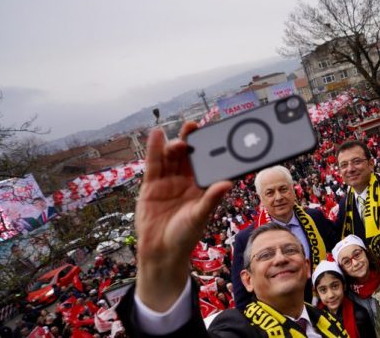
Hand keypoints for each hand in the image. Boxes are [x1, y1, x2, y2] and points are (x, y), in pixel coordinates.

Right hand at [134, 122, 231, 311]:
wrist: (160, 252)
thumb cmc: (185, 236)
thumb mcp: (200, 217)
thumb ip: (211, 199)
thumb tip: (227, 184)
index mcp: (201, 187)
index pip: (207, 164)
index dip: (210, 150)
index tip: (216, 136)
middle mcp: (185, 181)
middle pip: (188, 156)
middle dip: (192, 141)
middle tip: (196, 128)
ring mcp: (168, 182)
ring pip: (171, 158)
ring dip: (175, 145)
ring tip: (180, 138)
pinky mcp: (151, 185)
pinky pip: (154, 164)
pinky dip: (154, 149)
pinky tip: (157, 134)